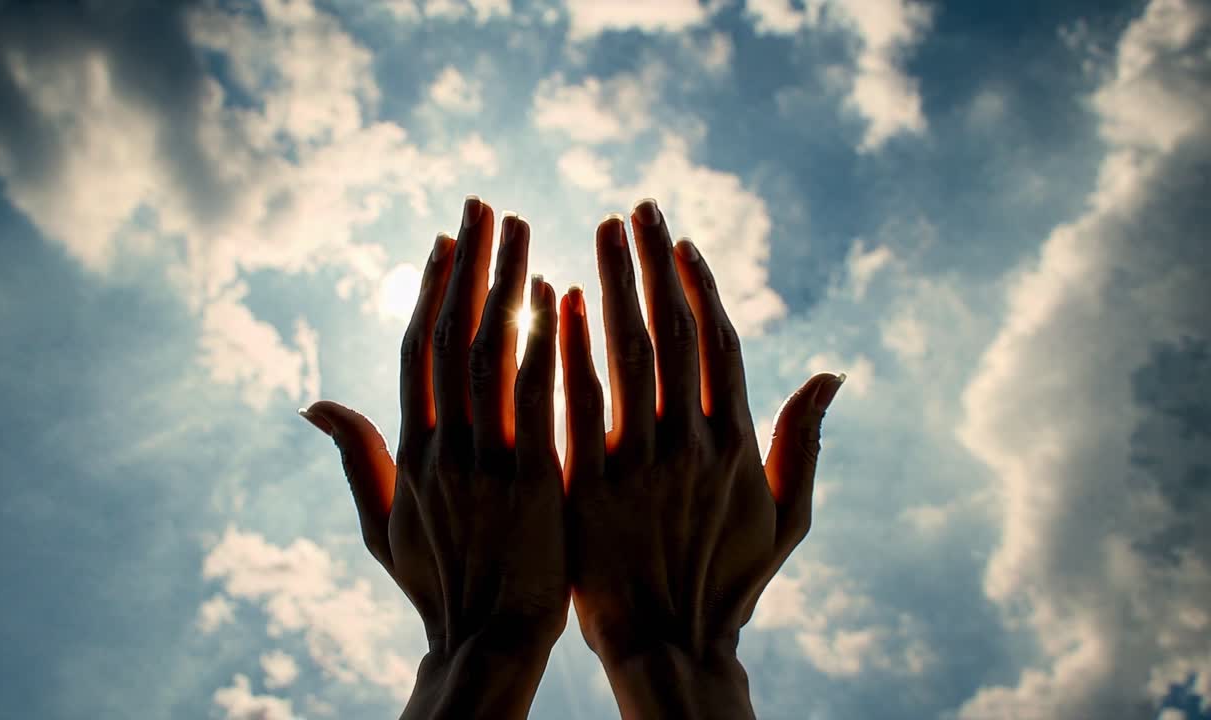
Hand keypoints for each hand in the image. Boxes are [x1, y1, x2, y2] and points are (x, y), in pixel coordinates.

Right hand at [301, 197, 566, 719]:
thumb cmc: (439, 587)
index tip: (448, 240)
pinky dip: (545, 345)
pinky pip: (538, 402)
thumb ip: (355, 458)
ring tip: (522, 227)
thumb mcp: (380, 526)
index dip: (432, 290)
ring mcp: (487, 464)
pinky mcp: (534, 483)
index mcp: (411, 453)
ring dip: (505, 285)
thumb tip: (313, 402)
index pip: (417, 352)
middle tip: (487, 204)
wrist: (486, 645)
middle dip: (470, 265)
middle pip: (452, 337)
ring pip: (491, 356)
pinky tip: (559, 297)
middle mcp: (443, 448)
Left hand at [557, 200, 843, 718]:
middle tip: (632, 209)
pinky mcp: (590, 487)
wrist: (670, 647)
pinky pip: (578, 404)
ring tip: (599, 232)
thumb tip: (831, 373)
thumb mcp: (787, 521)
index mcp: (738, 445)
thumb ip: (804, 445)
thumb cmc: (729, 584)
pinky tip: (559, 301)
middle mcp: (693, 444)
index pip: (719, 343)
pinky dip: (571, 347)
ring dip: (615, 284)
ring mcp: (640, 464)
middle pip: (673, 331)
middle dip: (652, 263)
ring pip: (628, 354)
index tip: (678, 241)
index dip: (699, 285)